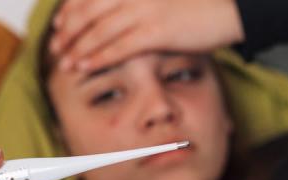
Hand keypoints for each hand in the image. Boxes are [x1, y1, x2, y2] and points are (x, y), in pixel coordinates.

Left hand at [48, 0, 244, 72]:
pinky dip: (98, 57)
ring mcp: (145, 10)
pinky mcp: (156, 30)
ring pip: (99, 30)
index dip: (71, 9)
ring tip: (64, 60)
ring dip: (77, 46)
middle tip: (55, 46)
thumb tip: (119, 15)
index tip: (59, 24)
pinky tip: (84, 65)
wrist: (231, 7)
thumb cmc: (200, 5)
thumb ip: (138, 4)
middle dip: (68, 30)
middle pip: (90, 11)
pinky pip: (119, 47)